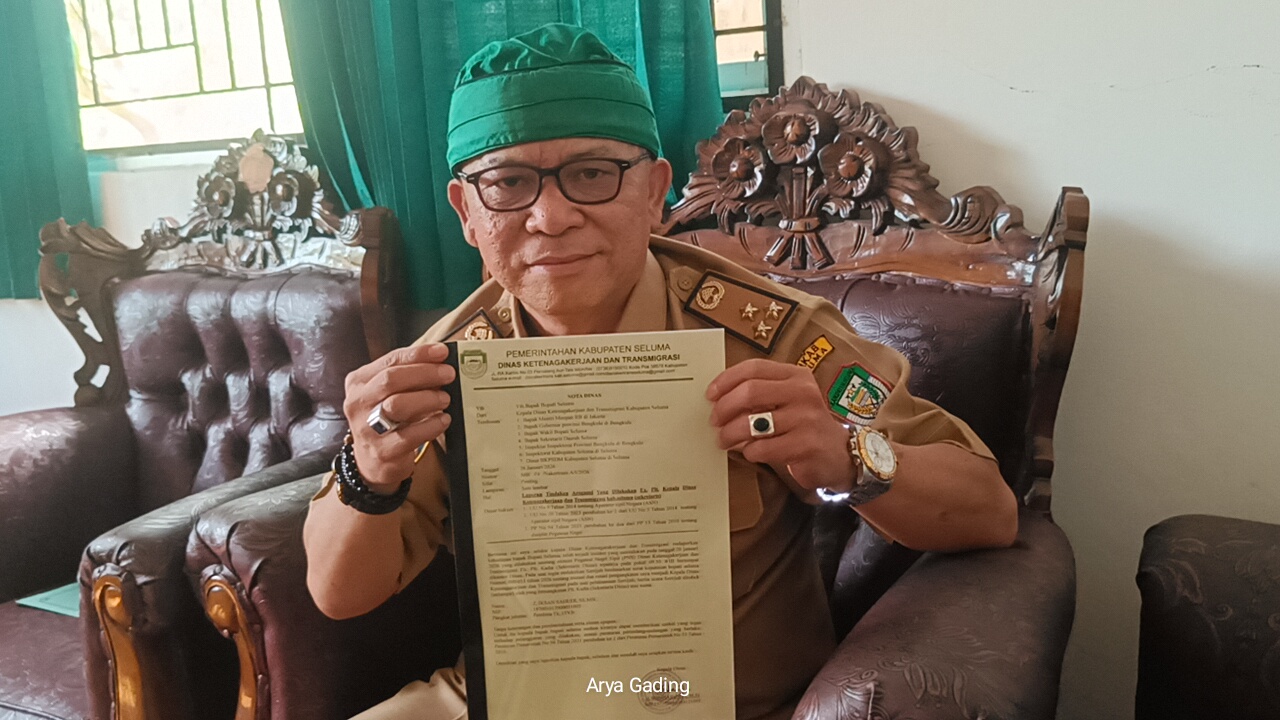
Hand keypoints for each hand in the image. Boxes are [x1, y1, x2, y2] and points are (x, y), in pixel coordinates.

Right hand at [342, 343, 455, 487]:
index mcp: (359, 382)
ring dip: (427, 398)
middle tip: (448, 374)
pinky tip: (443, 420)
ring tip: (445, 399)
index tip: (442, 352)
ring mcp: (366, 428)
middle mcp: (358, 402)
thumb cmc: (385, 419)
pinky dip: (431, 425)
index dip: (418, 354)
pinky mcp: (381, 451)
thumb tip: (441, 362)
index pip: (390, 360)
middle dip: (425, 373)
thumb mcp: (389, 394)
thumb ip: (408, 378)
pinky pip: (409, 435)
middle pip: (391, 379)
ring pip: (397, 405)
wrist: (372, 461)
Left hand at [706, 359, 854, 491]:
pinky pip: (764, 448)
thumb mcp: (787, 401)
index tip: (710, 395)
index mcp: (796, 375)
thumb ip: (760, 394)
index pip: (754, 368)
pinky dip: (749, 451)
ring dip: (730, 433)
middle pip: (750, 391)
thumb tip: (717, 398)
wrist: (839, 455)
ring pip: (753, 422)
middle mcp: (803, 392)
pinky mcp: (807, 445)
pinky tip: (751, 453)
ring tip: (724, 440)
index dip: (726, 380)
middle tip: (714, 421)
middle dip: (724, 408)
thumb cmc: (803, 426)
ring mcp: (807, 418)